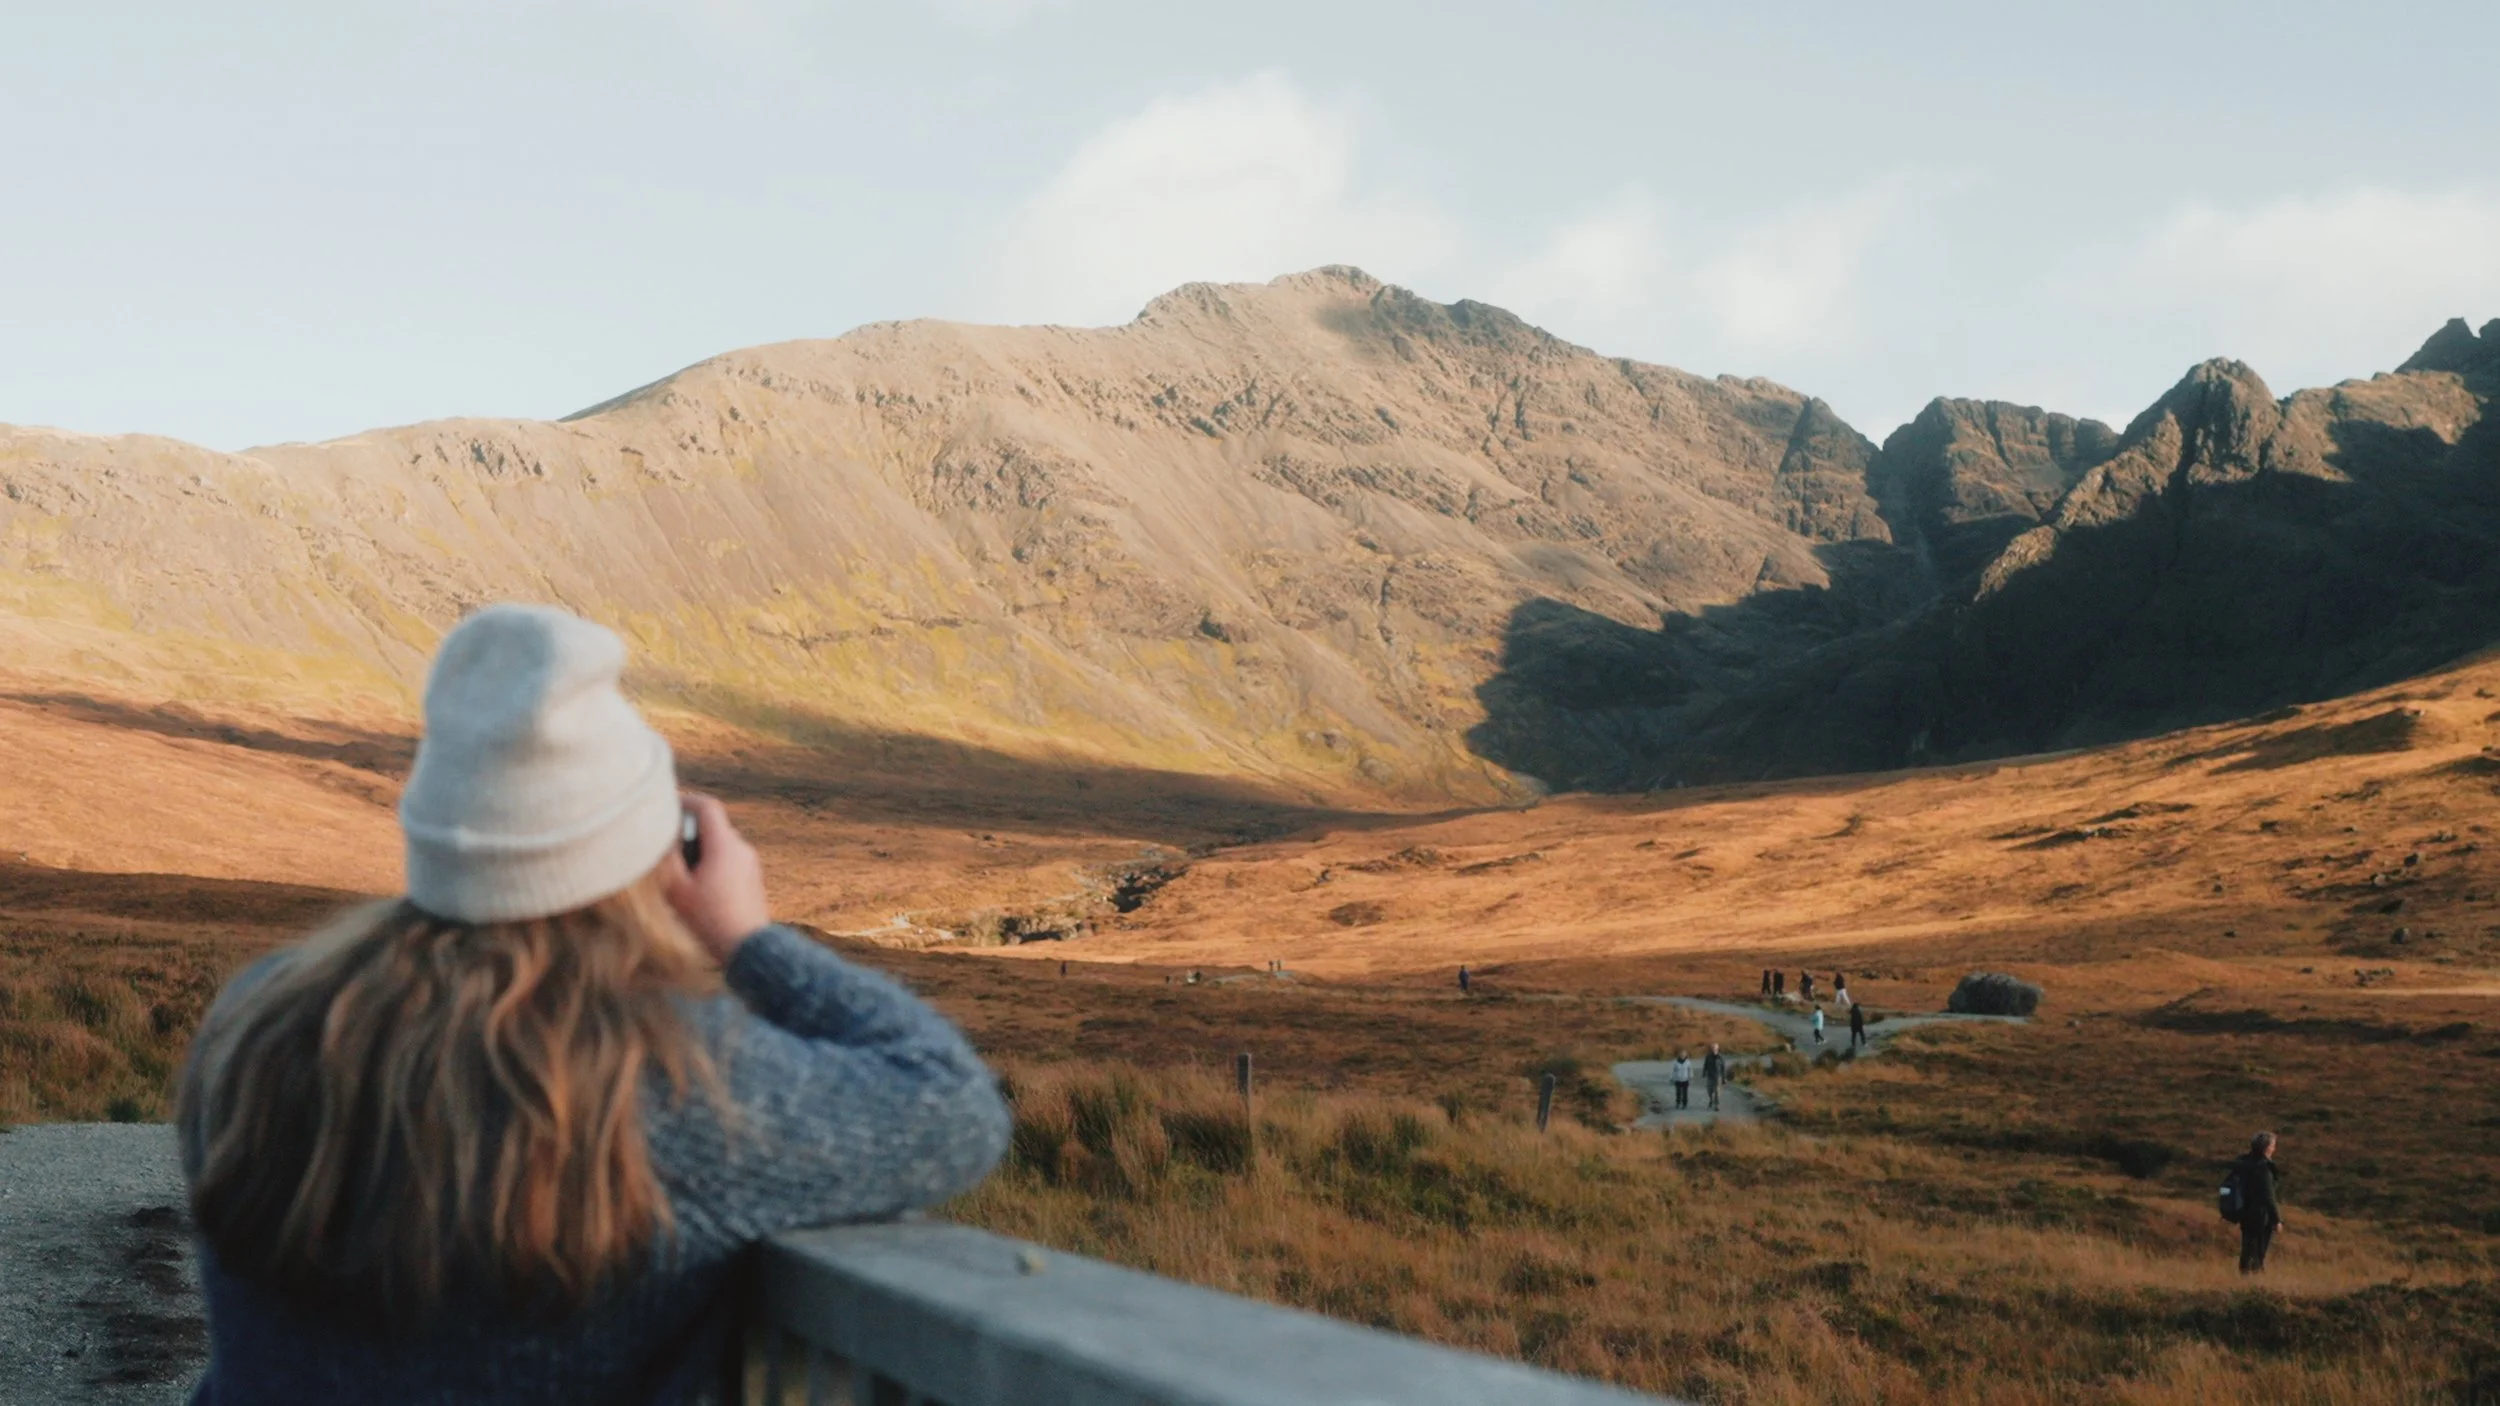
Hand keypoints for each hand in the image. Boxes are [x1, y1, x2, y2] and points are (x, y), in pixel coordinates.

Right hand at [663, 792, 770, 963]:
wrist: (747, 947)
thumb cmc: (709, 918)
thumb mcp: (677, 888)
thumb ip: (668, 857)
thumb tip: (662, 838)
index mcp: (725, 845)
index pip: (707, 806)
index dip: (686, 801)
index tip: (667, 808)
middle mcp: (742, 848)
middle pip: (713, 826)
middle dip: (689, 832)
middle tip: (667, 848)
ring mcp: (751, 864)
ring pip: (721, 844)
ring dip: (700, 850)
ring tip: (681, 874)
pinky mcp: (753, 879)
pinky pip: (730, 860)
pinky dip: (713, 864)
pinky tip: (699, 889)